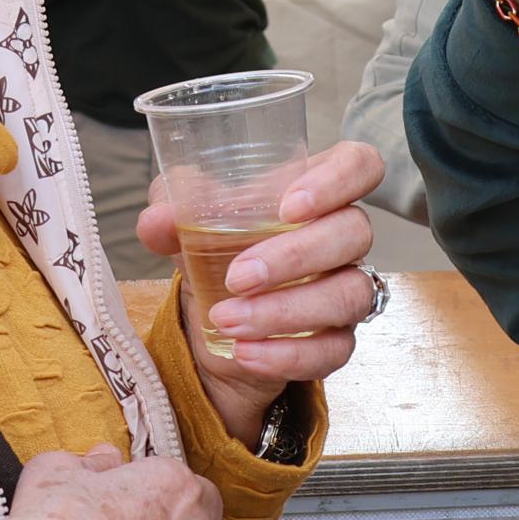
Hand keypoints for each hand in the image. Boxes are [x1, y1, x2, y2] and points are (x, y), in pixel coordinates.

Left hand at [137, 140, 385, 441]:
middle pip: (355, 232)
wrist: (211, 316)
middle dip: (295, 256)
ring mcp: (346, 288)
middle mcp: (341, 237)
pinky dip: (286, 354)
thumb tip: (159, 219)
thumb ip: (170, 209)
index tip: (290, 206)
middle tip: (238, 276)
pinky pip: (334, 349)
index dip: (338, 180)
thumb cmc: (214, 249)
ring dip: (286, 311)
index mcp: (314, 191)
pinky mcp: (338, 339)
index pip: (359, 165)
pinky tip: (245, 352)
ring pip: (349, 293)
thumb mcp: (184, 222)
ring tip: (227, 319)